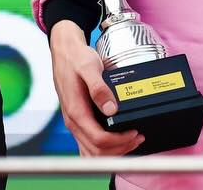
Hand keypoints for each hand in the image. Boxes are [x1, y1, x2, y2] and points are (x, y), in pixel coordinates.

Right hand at [48, 20, 141, 155]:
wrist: (64, 51)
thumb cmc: (76, 58)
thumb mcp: (89, 67)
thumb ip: (99, 88)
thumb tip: (111, 109)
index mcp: (76, 111)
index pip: (99, 140)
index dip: (119, 141)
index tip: (134, 132)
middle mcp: (73, 121)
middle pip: (96, 151)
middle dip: (120, 148)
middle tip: (138, 137)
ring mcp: (74, 123)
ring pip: (91, 151)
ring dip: (112, 151)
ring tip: (131, 140)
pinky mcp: (77, 120)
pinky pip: (88, 144)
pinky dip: (103, 148)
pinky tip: (116, 140)